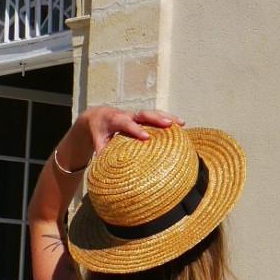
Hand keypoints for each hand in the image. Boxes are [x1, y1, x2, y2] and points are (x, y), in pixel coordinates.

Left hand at [61, 107, 185, 166]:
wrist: (98, 115)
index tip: (146, 137)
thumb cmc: (99, 131)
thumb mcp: (97, 141)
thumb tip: (104, 166)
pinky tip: (181, 124)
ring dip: (168, 116)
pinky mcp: (142, 116)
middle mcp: (128, 114)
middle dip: (156, 118)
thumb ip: (102, 151)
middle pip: (143, 114)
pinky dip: (169, 118)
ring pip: (153, 112)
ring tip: (182, 123)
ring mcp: (137, 114)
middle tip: (168, 124)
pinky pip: (157, 115)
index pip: (127, 124)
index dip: (136, 130)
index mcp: (115, 120)